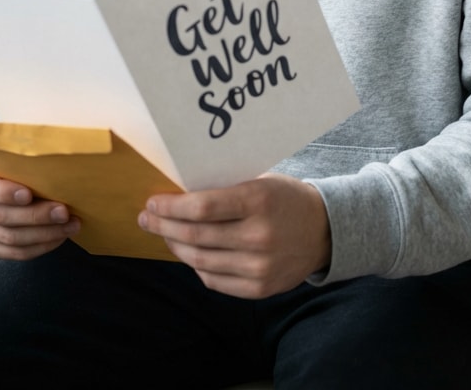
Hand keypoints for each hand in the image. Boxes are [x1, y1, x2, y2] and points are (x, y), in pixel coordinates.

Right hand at [0, 159, 81, 260]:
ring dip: (44, 234)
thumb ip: (26, 156)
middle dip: (36, 216)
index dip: (4, 193)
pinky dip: (39, 247)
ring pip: (9, 238)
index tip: (29, 194)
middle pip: (0, 216)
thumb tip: (52, 154)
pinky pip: (13, 253)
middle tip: (64, 212)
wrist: (14, 178)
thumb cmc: (19, 162)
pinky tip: (58, 237)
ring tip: (69, 226)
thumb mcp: (17, 152)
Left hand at [138, 173, 330, 298]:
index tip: (153, 202)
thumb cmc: (284, 198)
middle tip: (146, 218)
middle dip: (164, 226)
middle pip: (196, 236)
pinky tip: (188, 252)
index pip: (202, 207)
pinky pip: (214, 280)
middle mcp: (258, 236)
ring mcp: (260, 266)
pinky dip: (196, 266)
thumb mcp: (259, 182)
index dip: (171, 206)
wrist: (324, 230)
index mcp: (258, 201)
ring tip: (164, 234)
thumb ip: (224, 190)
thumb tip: (177, 194)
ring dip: (175, 246)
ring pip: (200, 261)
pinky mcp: (260, 288)